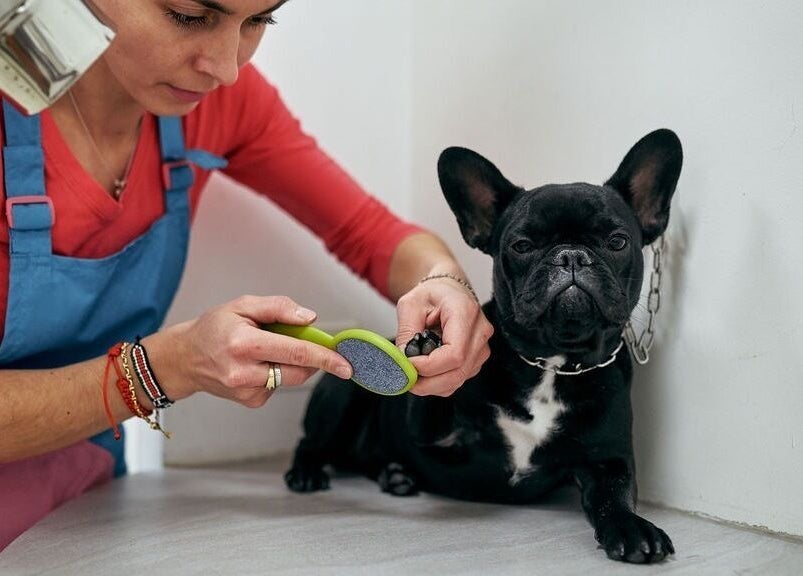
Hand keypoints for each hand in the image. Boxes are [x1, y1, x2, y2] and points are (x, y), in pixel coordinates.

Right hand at [145, 295, 352, 407]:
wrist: (185, 359)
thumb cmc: (214, 328)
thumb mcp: (243, 305)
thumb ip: (279, 308)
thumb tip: (309, 318)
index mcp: (244, 343)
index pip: (296, 352)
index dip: (325, 357)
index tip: (346, 364)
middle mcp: (244, 371)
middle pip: (299, 371)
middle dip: (313, 360)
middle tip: (310, 344)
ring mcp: (247, 390)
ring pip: (290, 379)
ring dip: (290, 364)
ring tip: (266, 349)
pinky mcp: (250, 402)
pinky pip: (278, 386)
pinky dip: (276, 373)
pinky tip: (256, 365)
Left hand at [395, 277, 491, 396]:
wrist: (448, 291)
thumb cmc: (431, 295)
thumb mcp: (410, 304)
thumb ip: (406, 332)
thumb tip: (403, 360)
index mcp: (465, 312)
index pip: (454, 353)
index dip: (429, 366)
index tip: (407, 363)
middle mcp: (480, 332)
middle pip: (457, 372)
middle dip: (427, 382)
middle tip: (405, 378)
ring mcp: (481, 348)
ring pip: (457, 380)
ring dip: (431, 385)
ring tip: (412, 373)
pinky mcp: (476, 359)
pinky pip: (457, 380)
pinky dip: (438, 383)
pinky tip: (425, 372)